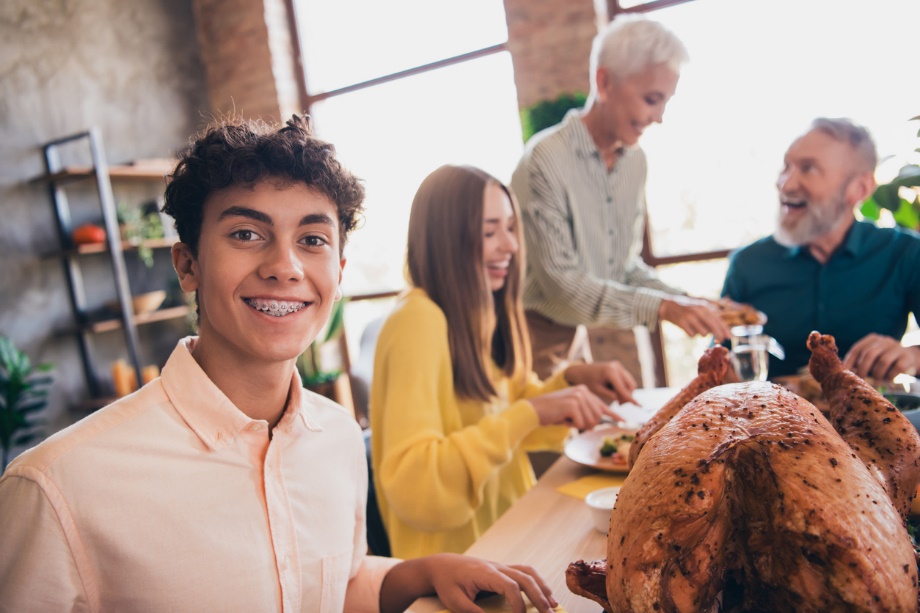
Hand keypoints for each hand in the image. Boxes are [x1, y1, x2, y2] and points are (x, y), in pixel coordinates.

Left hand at [380, 553, 557, 612]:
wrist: (442, 565)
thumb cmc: (447, 583)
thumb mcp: (454, 601)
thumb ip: (472, 612)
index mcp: (485, 572)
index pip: (509, 585)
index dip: (518, 602)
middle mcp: (496, 566)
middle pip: (524, 577)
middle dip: (539, 596)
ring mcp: (500, 566)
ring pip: (527, 572)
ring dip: (542, 587)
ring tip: (553, 604)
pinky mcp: (501, 569)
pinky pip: (524, 571)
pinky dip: (536, 581)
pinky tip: (543, 593)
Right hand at [529, 384, 620, 429]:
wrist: (533, 409)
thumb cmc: (551, 412)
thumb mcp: (571, 410)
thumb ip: (585, 412)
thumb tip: (596, 423)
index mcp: (584, 390)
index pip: (602, 404)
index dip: (613, 415)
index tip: (623, 421)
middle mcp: (583, 391)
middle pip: (597, 417)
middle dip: (586, 424)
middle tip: (570, 420)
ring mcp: (578, 397)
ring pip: (590, 421)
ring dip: (577, 425)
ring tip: (565, 417)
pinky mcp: (573, 404)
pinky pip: (580, 423)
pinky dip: (571, 425)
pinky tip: (561, 418)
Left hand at [563, 362, 637, 404]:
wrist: (581, 371)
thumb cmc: (587, 382)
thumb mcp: (598, 391)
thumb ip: (611, 395)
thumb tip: (623, 399)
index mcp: (610, 372)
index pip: (623, 388)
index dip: (630, 398)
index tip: (639, 406)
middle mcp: (616, 366)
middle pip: (630, 385)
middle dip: (627, 396)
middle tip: (618, 404)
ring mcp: (618, 366)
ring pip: (630, 382)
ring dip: (626, 392)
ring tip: (616, 399)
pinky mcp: (618, 367)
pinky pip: (626, 380)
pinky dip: (623, 387)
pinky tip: (615, 391)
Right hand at [658, 295, 731, 340]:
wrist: (668, 306)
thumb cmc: (687, 309)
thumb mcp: (699, 309)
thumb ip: (709, 318)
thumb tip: (720, 331)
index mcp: (704, 307)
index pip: (718, 319)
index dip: (725, 329)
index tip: (729, 337)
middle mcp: (698, 311)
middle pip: (713, 326)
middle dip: (719, 335)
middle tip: (721, 340)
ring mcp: (690, 317)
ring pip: (703, 333)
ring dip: (701, 333)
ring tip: (696, 328)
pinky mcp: (682, 323)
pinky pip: (692, 335)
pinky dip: (691, 334)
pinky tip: (687, 328)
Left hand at [843, 334, 919, 380]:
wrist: (911, 357)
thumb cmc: (886, 358)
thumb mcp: (874, 355)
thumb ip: (861, 360)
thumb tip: (846, 373)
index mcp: (873, 339)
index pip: (857, 348)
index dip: (850, 361)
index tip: (845, 373)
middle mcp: (884, 340)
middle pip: (869, 354)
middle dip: (862, 369)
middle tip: (860, 380)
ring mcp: (897, 347)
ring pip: (883, 361)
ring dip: (877, 374)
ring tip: (876, 382)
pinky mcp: (907, 357)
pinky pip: (897, 368)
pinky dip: (890, 376)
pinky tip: (888, 380)